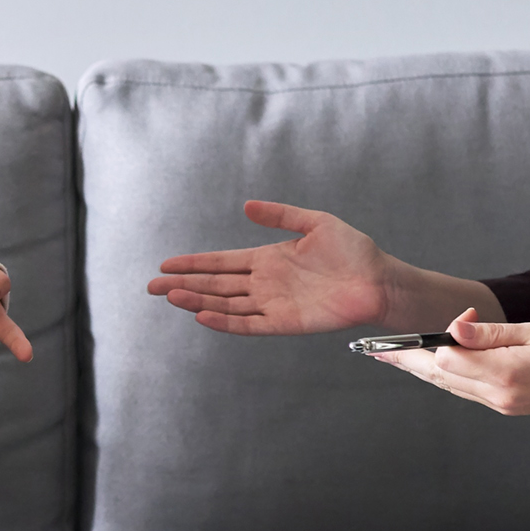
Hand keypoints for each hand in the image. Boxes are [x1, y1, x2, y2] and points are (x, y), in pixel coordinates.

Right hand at [148, 201, 394, 334]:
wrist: (379, 280)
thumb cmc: (353, 251)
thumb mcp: (315, 223)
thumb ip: (280, 215)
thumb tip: (246, 206)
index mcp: (267, 260)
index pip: (221, 263)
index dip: (193, 263)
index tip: (166, 264)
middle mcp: (264, 284)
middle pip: (215, 285)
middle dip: (183, 285)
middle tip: (151, 286)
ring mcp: (271, 304)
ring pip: (225, 305)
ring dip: (197, 301)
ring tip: (170, 297)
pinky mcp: (284, 323)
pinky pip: (248, 324)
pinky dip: (225, 322)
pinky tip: (203, 315)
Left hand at [372, 310, 529, 420]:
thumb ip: (492, 333)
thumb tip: (453, 327)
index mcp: (505, 375)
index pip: (448, 358)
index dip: (434, 337)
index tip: (430, 324)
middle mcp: (497, 395)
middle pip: (440, 376)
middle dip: (405, 362)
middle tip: (373, 351)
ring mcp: (500, 404)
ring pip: (449, 386)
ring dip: (420, 370)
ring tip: (391, 358)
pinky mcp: (505, 405)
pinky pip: (465, 391)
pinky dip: (445, 376)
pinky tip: (432, 366)